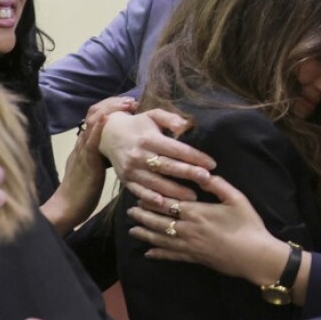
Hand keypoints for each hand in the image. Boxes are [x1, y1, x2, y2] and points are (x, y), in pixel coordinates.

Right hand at [42, 96, 137, 233]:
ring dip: (110, 109)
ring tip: (126, 103)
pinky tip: (107, 118)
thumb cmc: (83, 191)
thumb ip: (104, 156)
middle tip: (130, 100)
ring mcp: (83, 150)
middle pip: (94, 113)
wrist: (66, 207)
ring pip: (92, 122)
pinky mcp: (85, 161)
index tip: (128, 103)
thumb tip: (121, 148)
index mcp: (85, 143)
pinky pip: (90, 140)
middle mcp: (82, 142)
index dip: (111, 106)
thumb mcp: (95, 168)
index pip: (96, 116)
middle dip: (113, 103)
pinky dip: (98, 127)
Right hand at [99, 109, 215, 204]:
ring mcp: (131, 170)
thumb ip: (170, 119)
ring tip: (193, 197)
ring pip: (156, 183)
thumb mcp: (153, 115)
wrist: (109, 135)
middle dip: (189, 173)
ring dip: (175, 191)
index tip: (212, 164)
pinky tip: (164, 204)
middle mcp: (139, 155)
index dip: (195, 157)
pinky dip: (151, 199)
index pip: (176, 149)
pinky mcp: (125, 180)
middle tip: (207, 180)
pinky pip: (140, 192)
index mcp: (149, 138)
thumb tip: (186, 126)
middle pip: (168, 167)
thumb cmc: (138, 125)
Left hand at [127, 176, 289, 285]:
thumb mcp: (236, 198)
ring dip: (145, 234)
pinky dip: (158, 254)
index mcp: (196, 211)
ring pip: (161, 239)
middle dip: (143, 216)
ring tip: (132, 231)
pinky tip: (148, 253)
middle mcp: (187, 229)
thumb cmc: (248, 224)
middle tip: (129, 212)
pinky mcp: (194, 258)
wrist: (255, 255)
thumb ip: (218, 185)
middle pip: (159, 221)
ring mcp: (189, 246)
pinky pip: (171, 256)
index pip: (167, 203)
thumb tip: (203, 173)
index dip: (152, 198)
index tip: (139, 194)